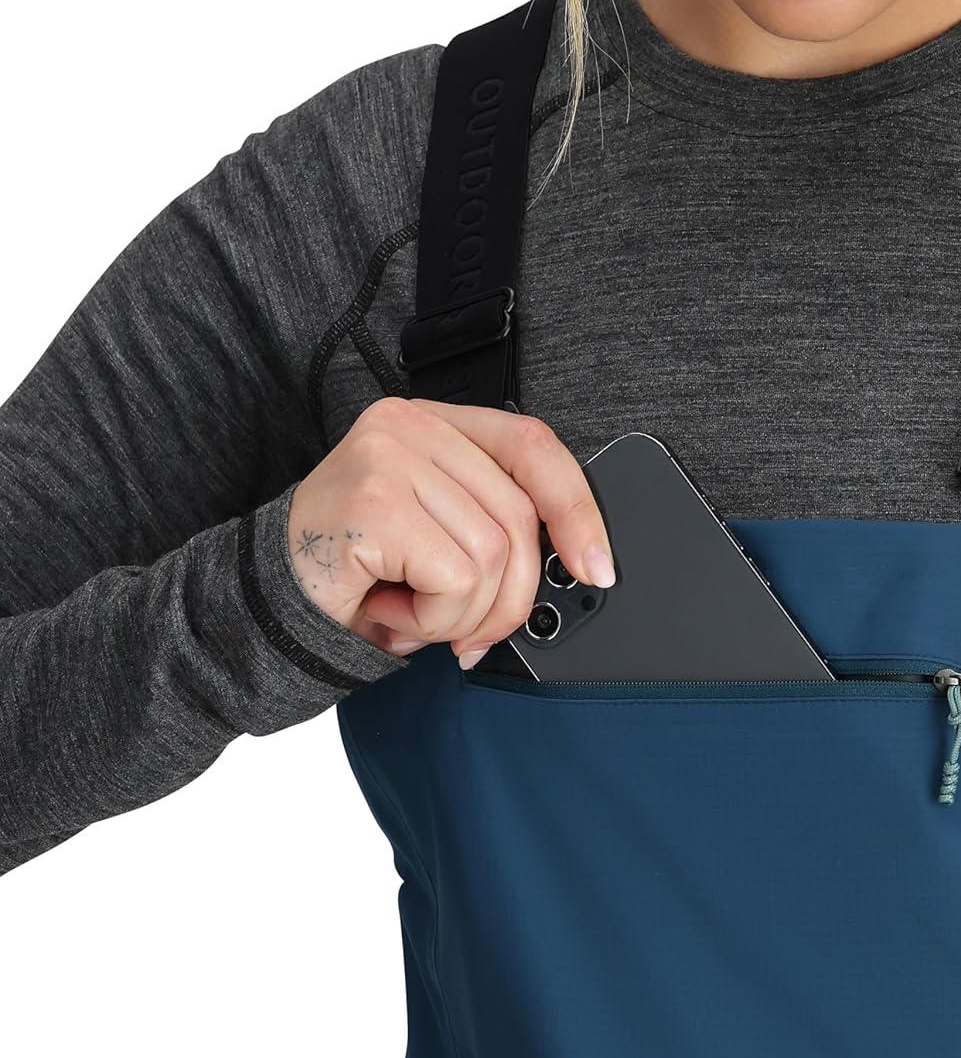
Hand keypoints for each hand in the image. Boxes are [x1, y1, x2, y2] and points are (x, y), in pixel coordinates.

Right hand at [286, 396, 613, 667]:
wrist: (265, 608)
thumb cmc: (356, 576)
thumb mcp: (440, 537)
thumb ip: (496, 527)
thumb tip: (579, 561)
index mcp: (434, 423)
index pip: (533, 446)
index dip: (578, 509)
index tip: (598, 567)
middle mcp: (410, 424)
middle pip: (519, 516)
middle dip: (513, 596)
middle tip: (476, 634)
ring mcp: (388, 456)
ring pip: (493, 554)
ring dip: (463, 613)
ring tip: (414, 613)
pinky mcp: (374, 502)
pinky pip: (457, 579)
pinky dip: (435, 619)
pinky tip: (394, 612)